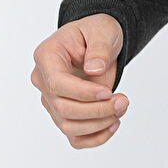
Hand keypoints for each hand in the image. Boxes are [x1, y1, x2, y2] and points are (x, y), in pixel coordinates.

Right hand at [31, 14, 127, 148]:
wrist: (99, 42)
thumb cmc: (97, 32)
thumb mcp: (102, 30)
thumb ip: (99, 48)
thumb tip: (94, 70)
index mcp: (47, 56)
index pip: (57, 84)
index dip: (83, 93)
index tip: (108, 92)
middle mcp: (43, 80)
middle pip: (63, 108)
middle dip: (97, 110)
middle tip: (123, 100)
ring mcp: (52, 100)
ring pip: (68, 126)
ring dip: (99, 124)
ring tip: (121, 108)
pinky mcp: (64, 114)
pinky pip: (75, 137)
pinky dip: (95, 137)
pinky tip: (114, 124)